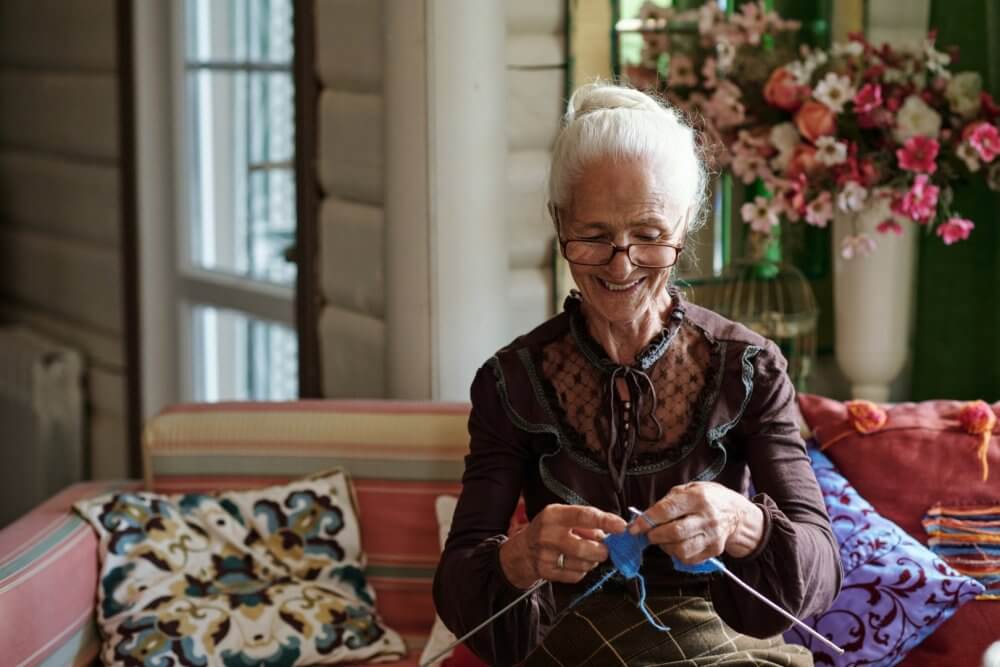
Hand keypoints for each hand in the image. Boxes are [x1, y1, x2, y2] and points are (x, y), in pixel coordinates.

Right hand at [499, 505, 627, 588]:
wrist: (522, 551)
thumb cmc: (549, 529)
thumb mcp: (563, 516)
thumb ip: (586, 521)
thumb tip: (611, 532)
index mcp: (553, 515)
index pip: (584, 516)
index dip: (605, 521)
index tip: (622, 527)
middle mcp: (548, 534)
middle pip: (585, 547)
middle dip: (601, 550)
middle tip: (604, 549)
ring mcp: (546, 556)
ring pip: (583, 564)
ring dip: (592, 560)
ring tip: (586, 553)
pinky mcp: (547, 572)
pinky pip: (576, 576)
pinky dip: (582, 570)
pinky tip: (575, 562)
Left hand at [629, 482, 764, 564]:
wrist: (736, 513)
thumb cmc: (708, 498)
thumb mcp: (688, 489)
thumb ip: (667, 501)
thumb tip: (645, 516)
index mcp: (697, 497)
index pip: (667, 511)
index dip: (647, 520)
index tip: (634, 527)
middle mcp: (707, 517)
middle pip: (674, 533)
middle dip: (654, 536)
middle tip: (649, 533)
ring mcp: (712, 536)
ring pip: (681, 549)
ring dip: (665, 547)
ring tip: (663, 539)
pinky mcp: (714, 550)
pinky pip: (689, 559)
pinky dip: (677, 554)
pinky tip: (676, 545)